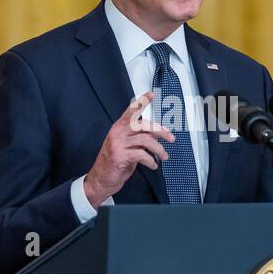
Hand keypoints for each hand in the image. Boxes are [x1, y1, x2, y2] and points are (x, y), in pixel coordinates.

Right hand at [84, 91, 175, 206]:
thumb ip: (140, 138)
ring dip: (159, 150)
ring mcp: (117, 144)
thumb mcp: (128, 147)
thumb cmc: (115, 163)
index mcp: (119, 127)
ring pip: (146, 140)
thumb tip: (158, 135)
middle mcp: (117, 133)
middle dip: (161, 131)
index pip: (131, 111)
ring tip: (164, 156)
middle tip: (171, 138)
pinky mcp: (119, 156)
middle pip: (143, 125)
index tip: (151, 94)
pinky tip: (153, 165)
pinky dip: (151, 161)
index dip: (142, 102)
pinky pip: (141, 155)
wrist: (101, 179)